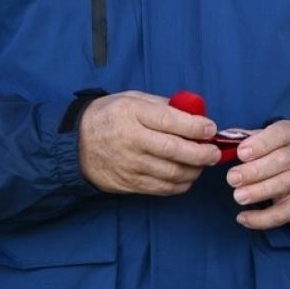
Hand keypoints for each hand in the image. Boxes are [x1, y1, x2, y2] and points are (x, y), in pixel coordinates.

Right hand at [78, 91, 221, 194]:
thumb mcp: (133, 99)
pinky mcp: (128, 183)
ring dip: (194, 170)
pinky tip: (187, 176)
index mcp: (133, 113)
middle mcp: (131, 140)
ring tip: (203, 164)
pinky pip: (161, 188)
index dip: (197, 127)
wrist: (74, 144)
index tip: (211, 129)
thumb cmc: (110, 116)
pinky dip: (180, 185)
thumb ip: (164, 106)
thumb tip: (196, 114)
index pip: (171, 121)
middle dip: (202, 153)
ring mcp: (129, 164)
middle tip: (215, 153)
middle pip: (174, 151)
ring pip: (171, 173)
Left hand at [227, 120, 289, 229]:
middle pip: (282, 161)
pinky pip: (285, 212)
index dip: (261, 143)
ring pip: (285, 183)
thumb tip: (219, 142)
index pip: (280, 134)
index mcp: (288, 134)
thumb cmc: (270, 151)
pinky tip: (243, 217)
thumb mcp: (259, 138)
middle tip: (232, 178)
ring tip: (238, 196)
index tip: (241, 153)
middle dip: (255, 171)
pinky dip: (263, 218)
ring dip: (260, 191)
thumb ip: (241, 139)